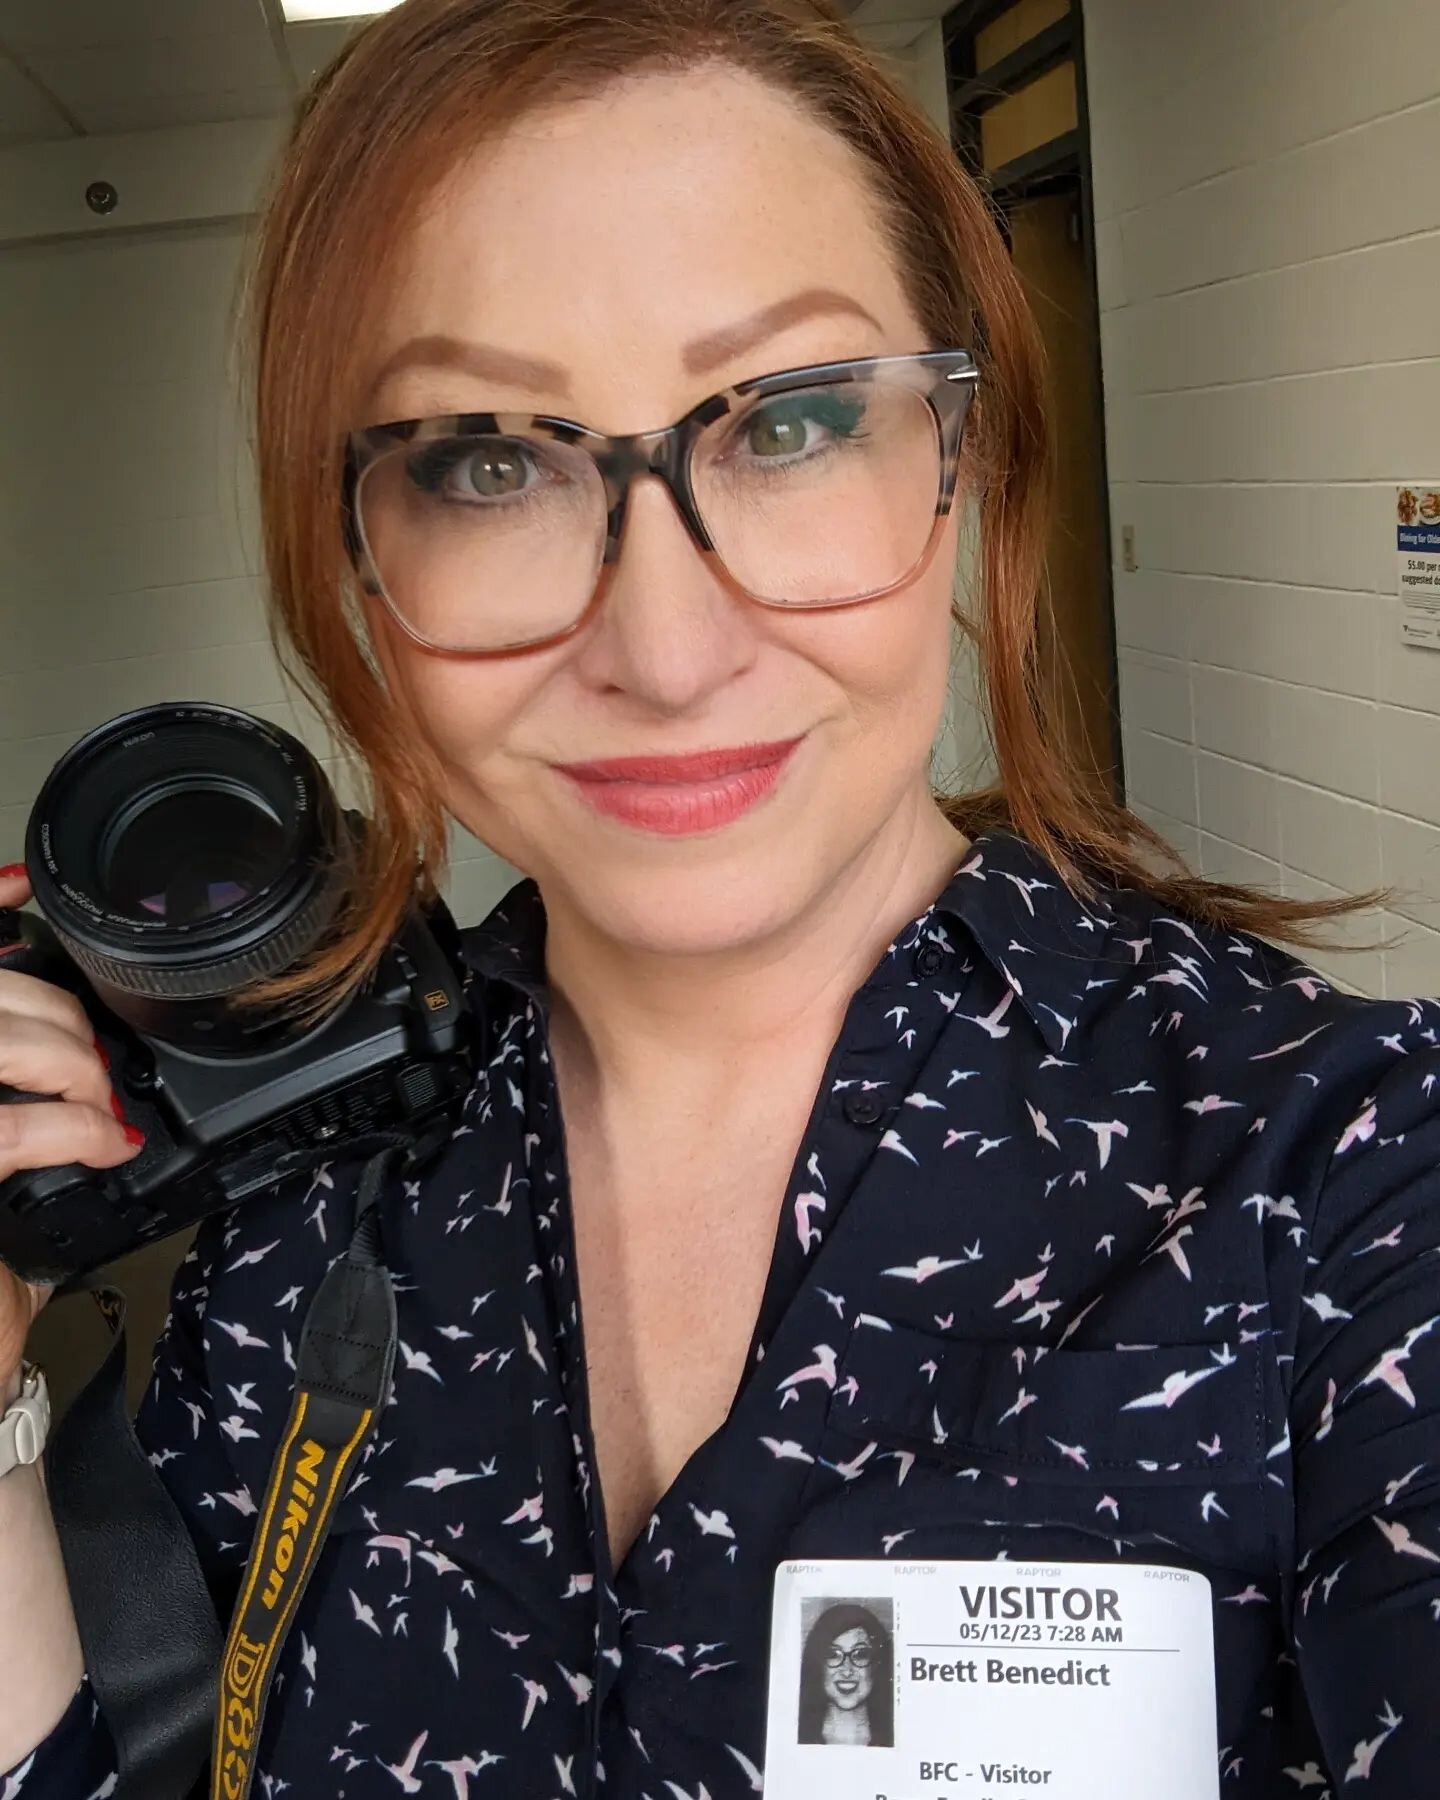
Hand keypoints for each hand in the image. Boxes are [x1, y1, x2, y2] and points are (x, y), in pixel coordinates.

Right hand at [0, 865, 143, 1384]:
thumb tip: (66, 1046)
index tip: (18, 881)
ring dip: (65, 1059)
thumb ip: (18, 1103)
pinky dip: (72, 1125)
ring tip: (96, 1100)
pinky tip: (105, 1138)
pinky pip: (7, 1128)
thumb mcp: (4, 1168)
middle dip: (54, 1012)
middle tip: (96, 1062)